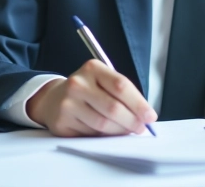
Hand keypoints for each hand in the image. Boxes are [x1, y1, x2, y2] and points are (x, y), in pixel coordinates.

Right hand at [26, 59, 156, 136]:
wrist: (54, 98)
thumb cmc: (87, 90)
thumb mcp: (103, 81)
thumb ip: (122, 94)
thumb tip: (145, 115)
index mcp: (93, 68)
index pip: (121, 86)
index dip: (139, 103)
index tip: (150, 116)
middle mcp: (78, 83)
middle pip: (113, 108)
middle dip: (132, 121)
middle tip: (141, 128)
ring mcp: (68, 103)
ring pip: (103, 124)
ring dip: (119, 131)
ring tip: (126, 130)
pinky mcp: (62, 121)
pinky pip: (90, 134)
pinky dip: (103, 136)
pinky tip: (106, 132)